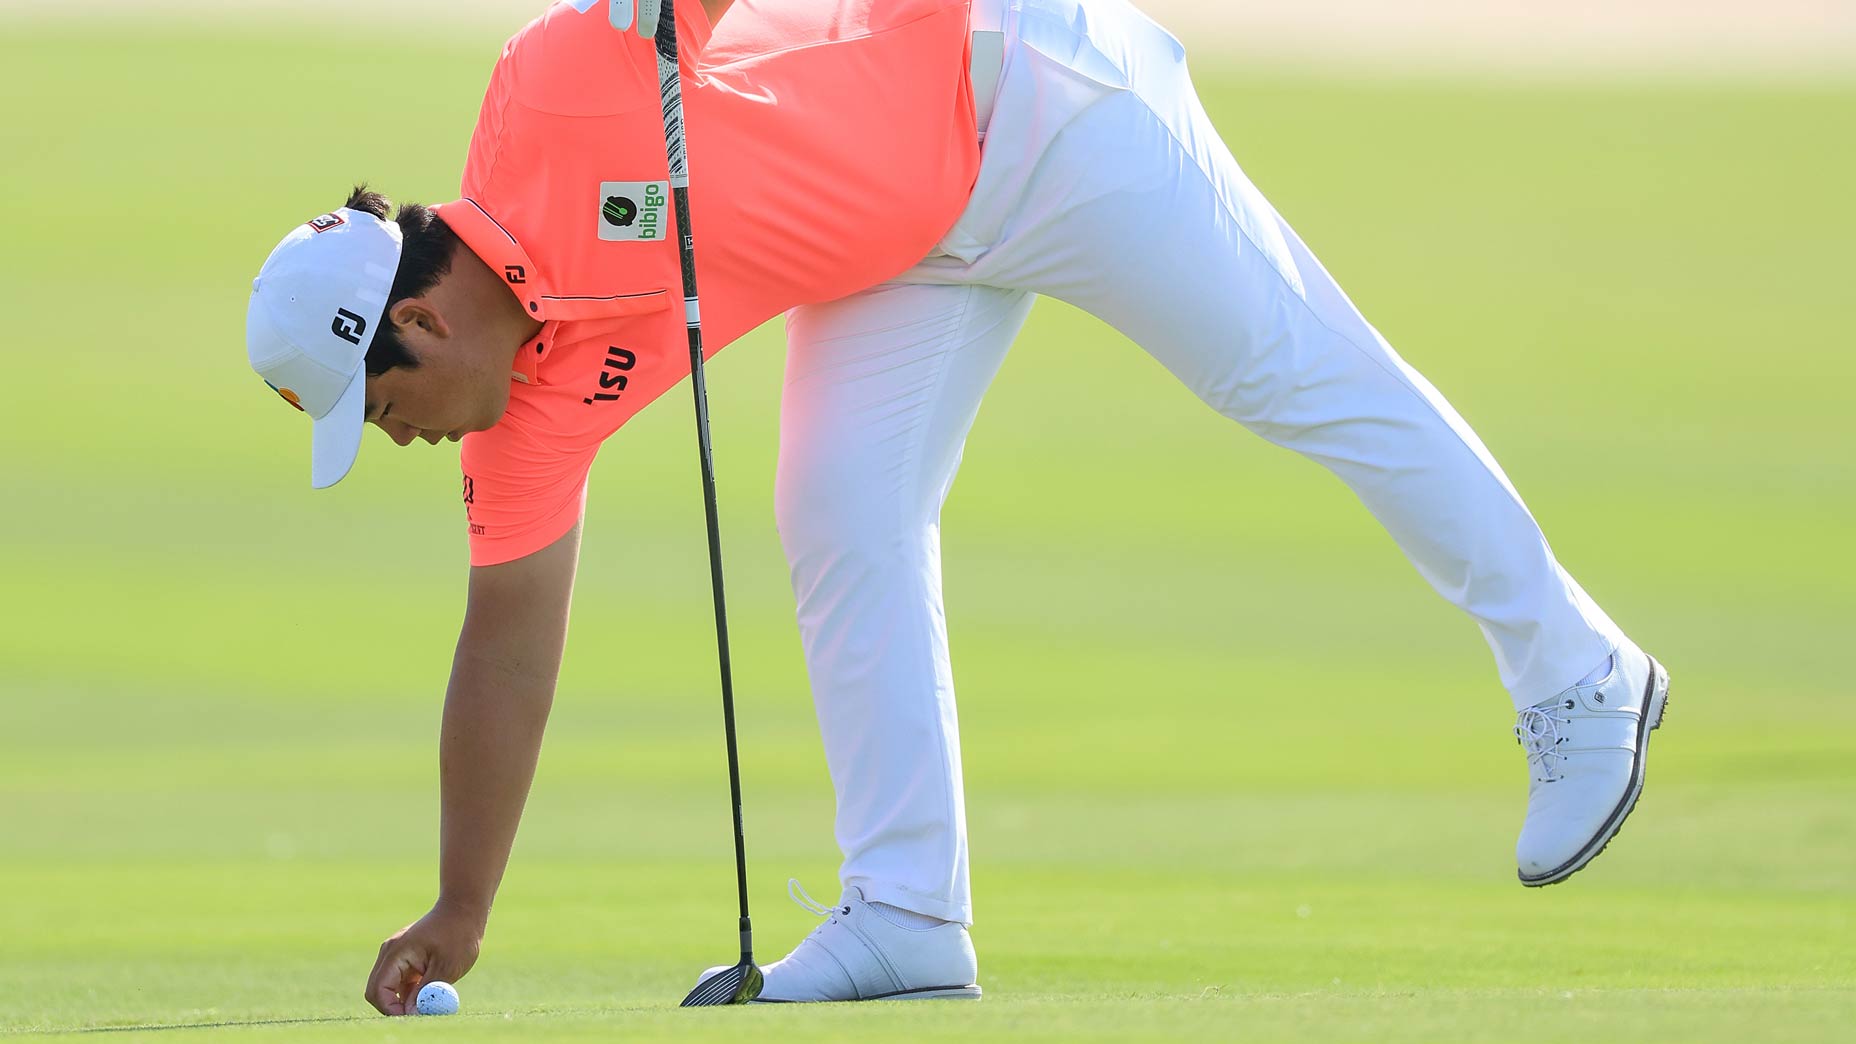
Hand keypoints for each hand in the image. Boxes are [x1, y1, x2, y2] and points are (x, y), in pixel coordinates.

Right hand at [364, 899, 485, 1015]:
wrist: (464, 908)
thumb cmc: (458, 934)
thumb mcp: (446, 967)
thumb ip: (427, 992)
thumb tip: (411, 1014)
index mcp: (396, 953)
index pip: (379, 990)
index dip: (391, 1009)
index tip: (413, 1017)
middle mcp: (390, 953)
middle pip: (378, 990)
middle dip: (394, 1007)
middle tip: (420, 1014)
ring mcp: (396, 955)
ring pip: (390, 988)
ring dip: (406, 999)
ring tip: (432, 995)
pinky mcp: (406, 958)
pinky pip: (401, 982)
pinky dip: (413, 990)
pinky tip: (433, 986)